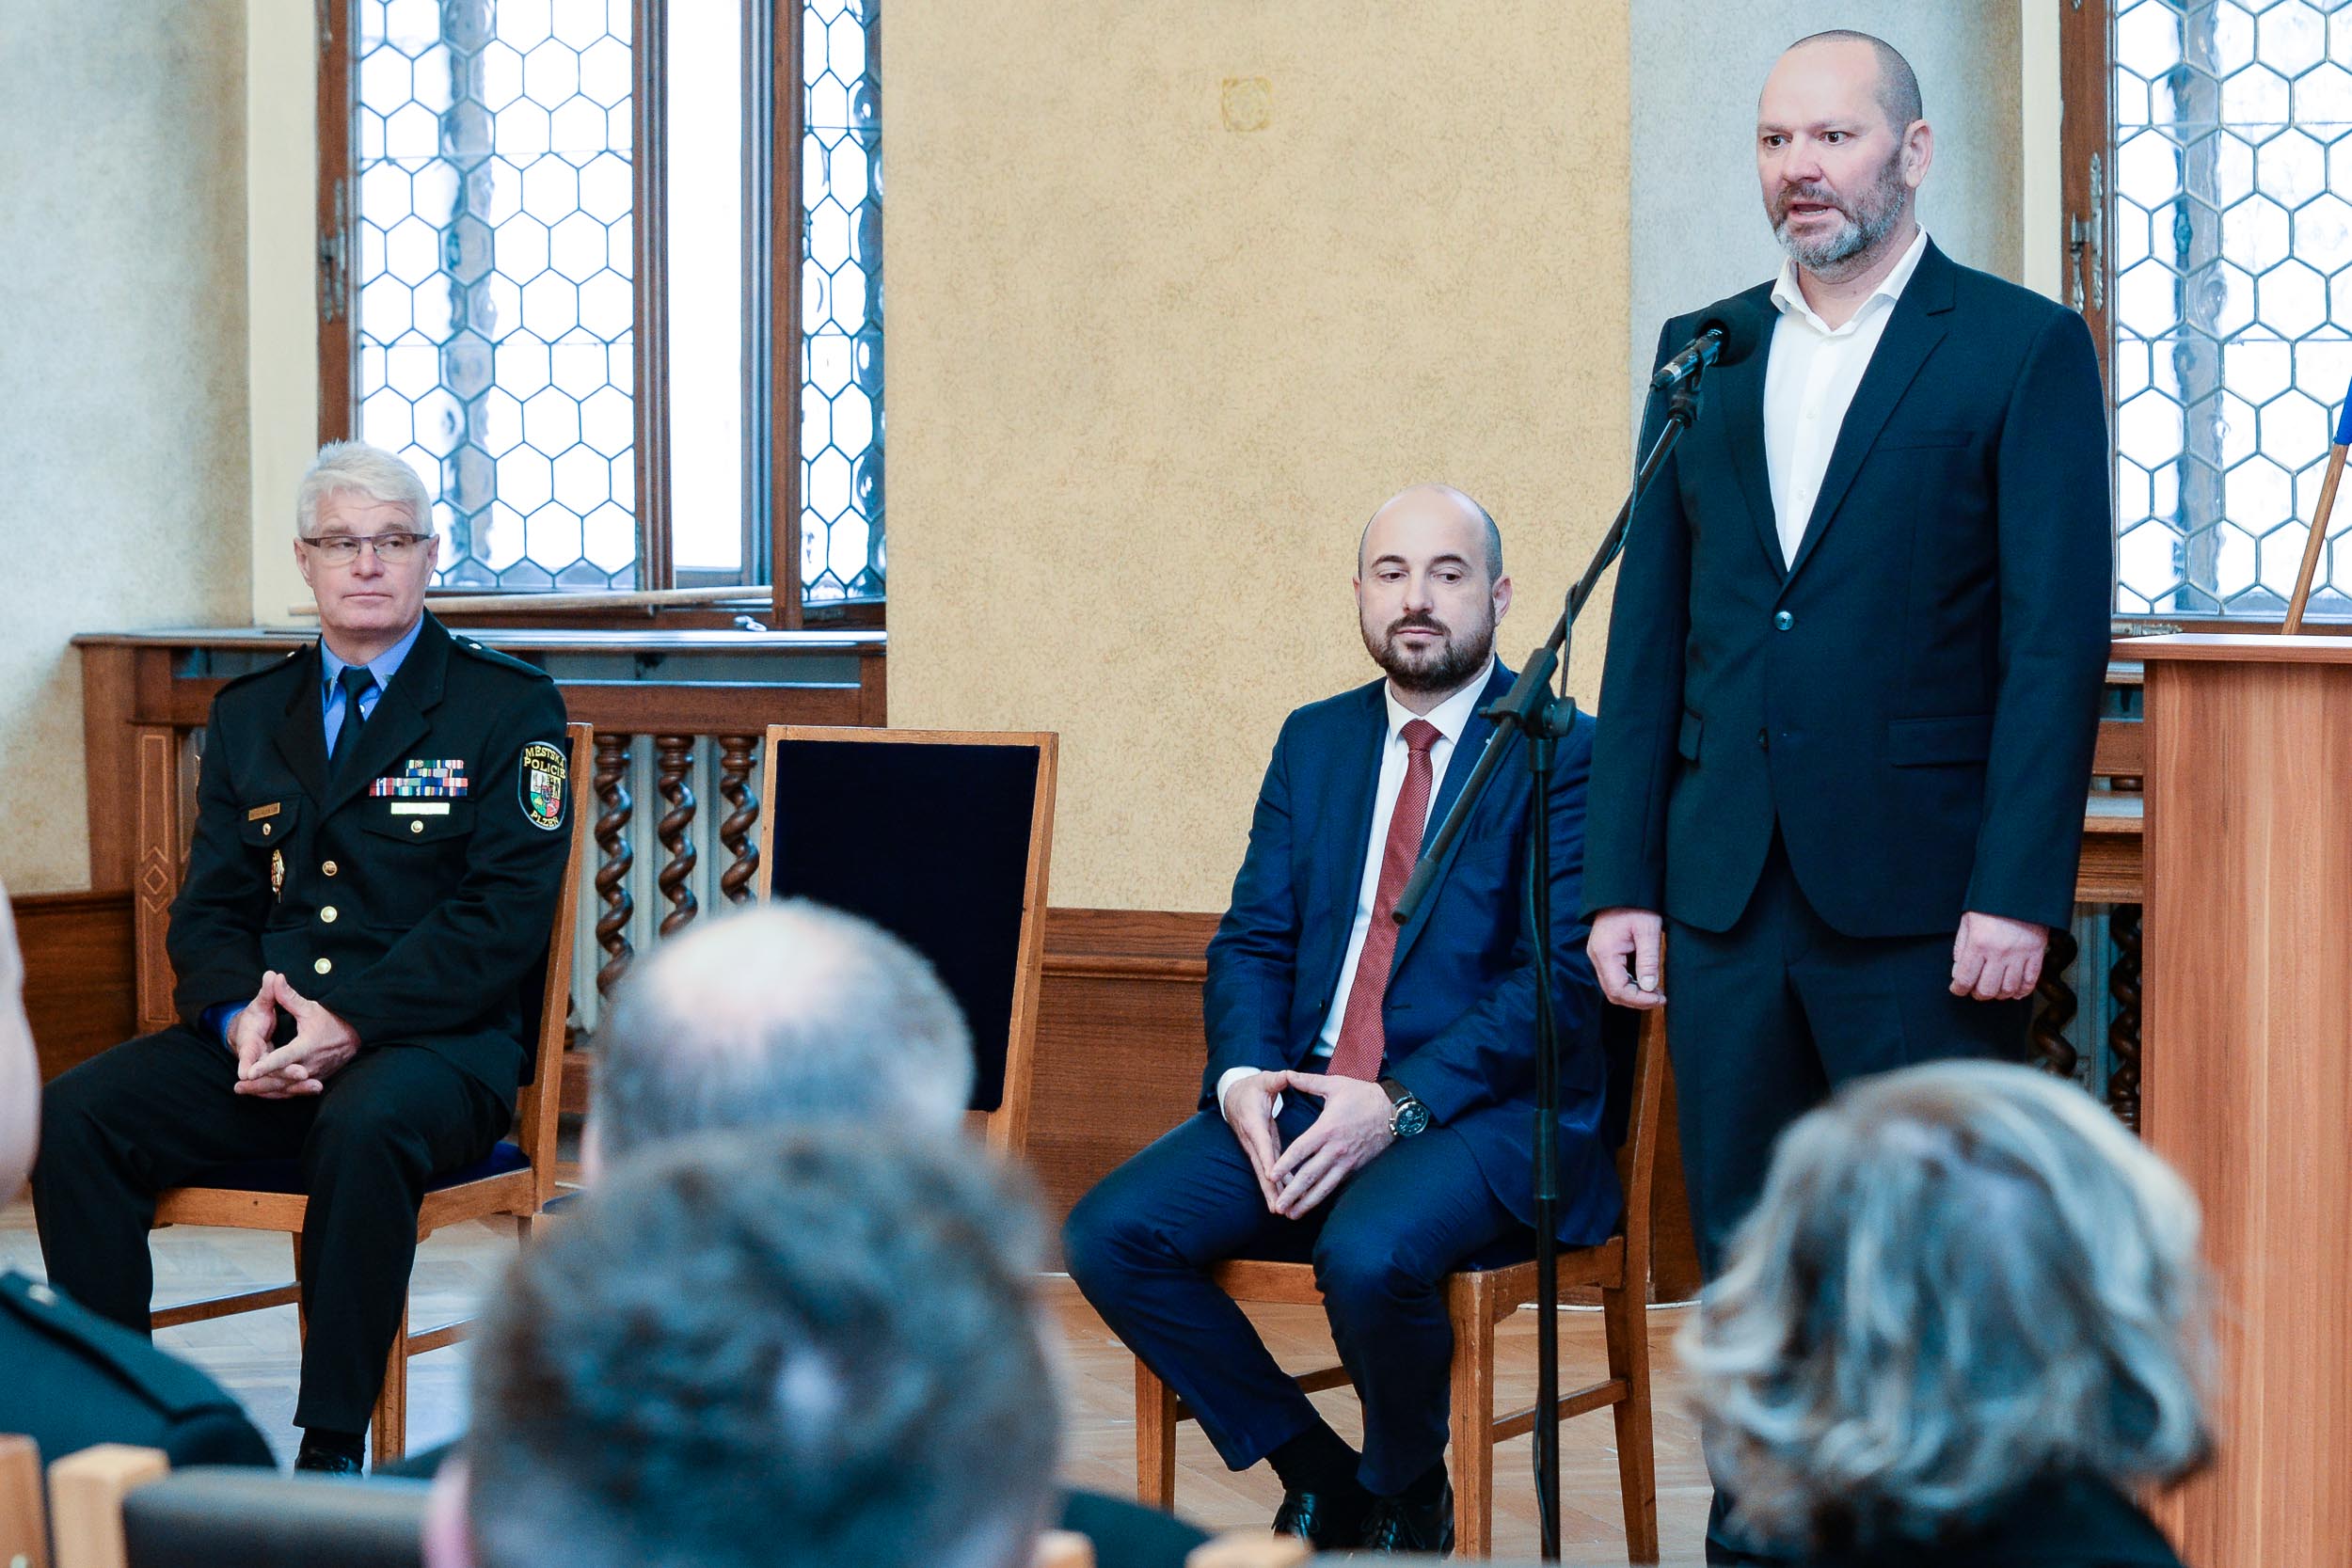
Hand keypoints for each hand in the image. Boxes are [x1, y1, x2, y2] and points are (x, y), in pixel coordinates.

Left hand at [234, 973, 360, 1096]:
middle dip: (258, 1084)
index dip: (266, 1066)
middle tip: (238, 1086)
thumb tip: (276, 978)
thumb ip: (290, 997)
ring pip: (286, 1088)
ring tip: (243, 1090)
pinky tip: (262, 1093)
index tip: (249, 1072)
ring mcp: (313, 1075)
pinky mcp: (315, 1079)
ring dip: (264, 1090)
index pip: (283, 1058)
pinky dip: (277, 1092)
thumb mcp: (311, 1008)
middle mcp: (310, 1064)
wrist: (356, 1036)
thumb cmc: (331, 1020)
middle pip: (281, 1078)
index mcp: (307, 1047)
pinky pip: (294, 1090)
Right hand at [1221, 1071, 1286, 1210]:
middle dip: (1269, 1188)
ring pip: (1264, 1173)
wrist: (1234, 1095)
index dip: (1268, 1160)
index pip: (1262, 1144)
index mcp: (1254, 1123)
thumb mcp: (1263, 1080)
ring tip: (1282, 1211)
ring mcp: (1255, 1148)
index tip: (1273, 1177)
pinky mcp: (1261, 1151)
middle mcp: (1252, 1140)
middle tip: (1278, 1208)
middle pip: (1261, 1167)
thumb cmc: (1251, 1087)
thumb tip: (1286, 1075)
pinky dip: (1276, 1184)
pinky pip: (1268, 1169)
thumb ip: (1275, 1080)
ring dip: (1272, 1192)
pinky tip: (1286, 1198)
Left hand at [1265, 1073, 1394, 1219]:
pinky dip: (1322, 1196)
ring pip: (1324, 1186)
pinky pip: (1336, 1184)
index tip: (1271, 1175)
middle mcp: (1336, 1149)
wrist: (1394, 1110)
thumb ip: (1308, 1082)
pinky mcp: (1355, 1166)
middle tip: (1278, 1205)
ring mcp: (1347, 1160)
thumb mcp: (1336, 1084)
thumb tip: (1287, 1075)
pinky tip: (1311, 1205)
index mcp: (1327, 1129)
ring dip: (1307, 1201)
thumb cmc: (1364, 1095)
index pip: (1301, 1150)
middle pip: (1310, 1174)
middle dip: (1292, 1192)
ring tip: (1292, 1214)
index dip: (1285, 1164)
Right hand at [1587, 908, 1665, 1007]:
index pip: (1618, 989)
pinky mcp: (1603, 953)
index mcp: (1605, 952)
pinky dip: (1629, 984)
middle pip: (1612, 992)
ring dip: (1633, 994)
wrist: (1622, 888)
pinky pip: (1613, 976)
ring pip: (1612, 987)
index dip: (1639, 999)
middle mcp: (1596, 956)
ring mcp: (1597, 955)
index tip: (1659, 998)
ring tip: (1655, 991)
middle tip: (1659, 998)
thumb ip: (1648, 960)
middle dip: (1636, 1000)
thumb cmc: (1636, 905)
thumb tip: (1649, 988)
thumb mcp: (1648, 931)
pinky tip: (1645, 981)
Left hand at [1949, 911, 2048, 1001]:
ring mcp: (2020, 954)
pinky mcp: (2037, 953)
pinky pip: (2031, 980)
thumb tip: (1958, 972)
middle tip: (1975, 991)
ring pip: (2009, 989)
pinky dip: (2022, 991)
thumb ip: (1961, 947)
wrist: (2021, 889)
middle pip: (1987, 989)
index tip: (1957, 989)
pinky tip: (2015, 993)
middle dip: (1978, 994)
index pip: (1965, 978)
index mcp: (1978, 943)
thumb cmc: (1990, 904)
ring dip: (1999, 995)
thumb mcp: (1968, 921)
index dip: (1958, 989)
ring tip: (1994, 991)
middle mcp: (1999, 953)